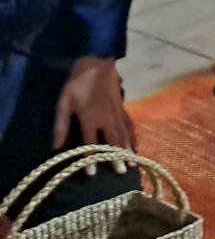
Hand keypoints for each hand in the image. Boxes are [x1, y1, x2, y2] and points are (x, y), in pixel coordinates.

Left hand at [54, 57, 133, 174]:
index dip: (91, 158)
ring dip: (128, 149)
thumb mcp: (63, 103)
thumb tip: (56, 148)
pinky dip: (133, 136)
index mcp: (90, 117)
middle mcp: (106, 117)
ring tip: (133, 163)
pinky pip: (129, 125)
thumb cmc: (77, 84)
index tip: (92, 174)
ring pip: (124, 134)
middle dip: (117, 156)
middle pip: (113, 140)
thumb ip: (61, 126)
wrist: (98, 64)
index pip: (91, 141)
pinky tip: (135, 146)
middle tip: (122, 172)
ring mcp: (117, 113)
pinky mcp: (123, 108)